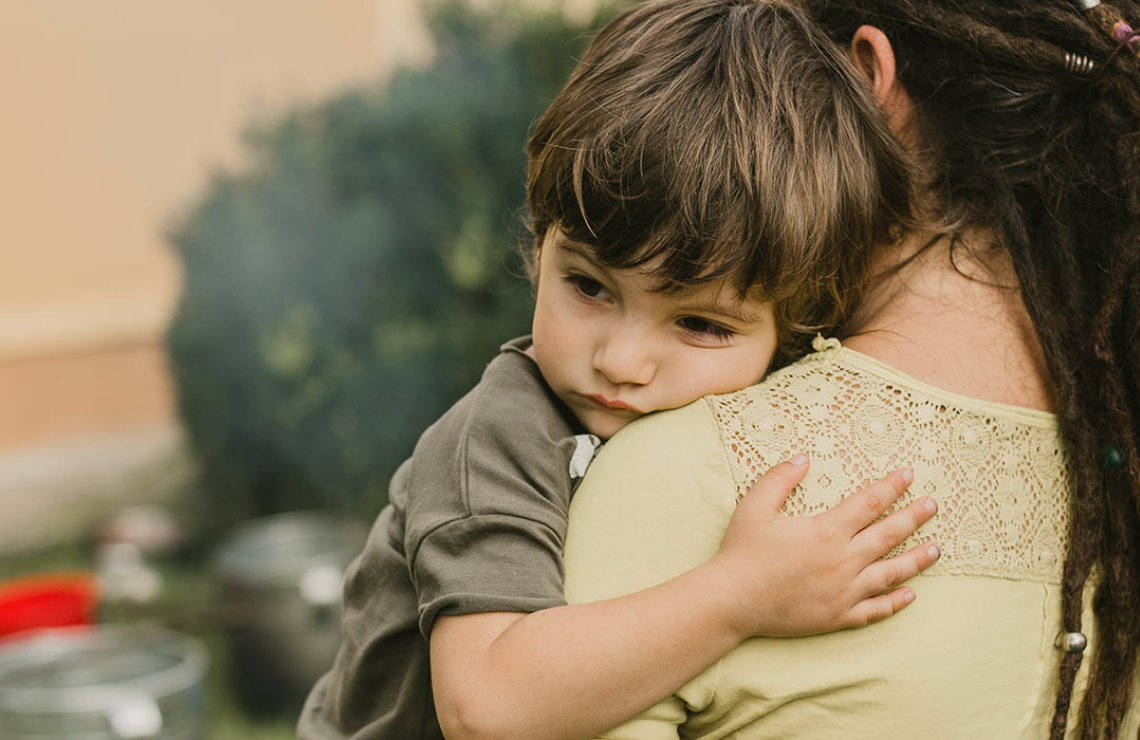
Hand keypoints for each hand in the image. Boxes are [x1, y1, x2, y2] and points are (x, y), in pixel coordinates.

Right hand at [704, 455, 938, 639]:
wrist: (732, 600)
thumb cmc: (741, 552)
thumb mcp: (755, 506)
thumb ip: (780, 478)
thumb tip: (804, 458)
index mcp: (826, 531)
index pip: (869, 503)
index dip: (891, 487)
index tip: (908, 475)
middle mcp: (842, 561)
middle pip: (888, 535)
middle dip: (914, 517)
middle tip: (933, 506)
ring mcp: (844, 591)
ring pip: (891, 573)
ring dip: (916, 560)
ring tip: (936, 550)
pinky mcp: (838, 616)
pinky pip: (875, 609)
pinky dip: (895, 602)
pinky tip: (910, 594)